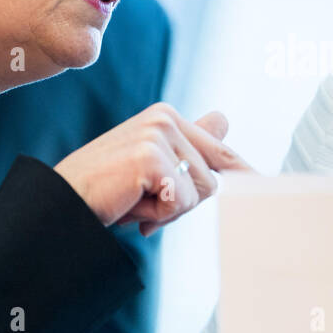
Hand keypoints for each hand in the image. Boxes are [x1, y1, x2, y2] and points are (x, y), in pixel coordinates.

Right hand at [54, 104, 253, 234]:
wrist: (62, 204)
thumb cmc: (106, 191)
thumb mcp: (152, 168)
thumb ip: (188, 148)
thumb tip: (225, 118)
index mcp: (168, 117)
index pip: (221, 151)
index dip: (245, 175)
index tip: (270, 187)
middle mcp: (166, 118)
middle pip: (215, 178)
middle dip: (185, 203)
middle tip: (146, 206)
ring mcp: (159, 135)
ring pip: (202, 192)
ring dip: (170, 211)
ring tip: (134, 202)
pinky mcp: (152, 157)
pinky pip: (182, 201)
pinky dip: (158, 215)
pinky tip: (131, 206)